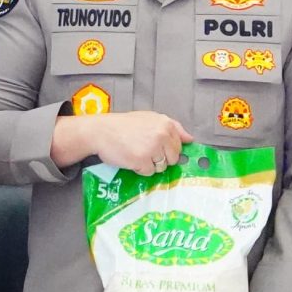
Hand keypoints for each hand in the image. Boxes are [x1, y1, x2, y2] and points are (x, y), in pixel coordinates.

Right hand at [69, 112, 190, 175]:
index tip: (156, 147)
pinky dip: (140, 169)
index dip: (167, 149)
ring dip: (150, 164)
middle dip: (160, 158)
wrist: (101, 131)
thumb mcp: (150, 118)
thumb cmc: (125, 125)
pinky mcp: (142, 161)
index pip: (179, 146)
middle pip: (173, 159)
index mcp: (166, 124)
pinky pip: (149, 173)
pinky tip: (131, 159)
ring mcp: (152, 149)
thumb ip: (174, 127)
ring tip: (136, 153)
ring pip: (162, 167)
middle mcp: (162, 135)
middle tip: (144, 151)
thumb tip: (190, 139)